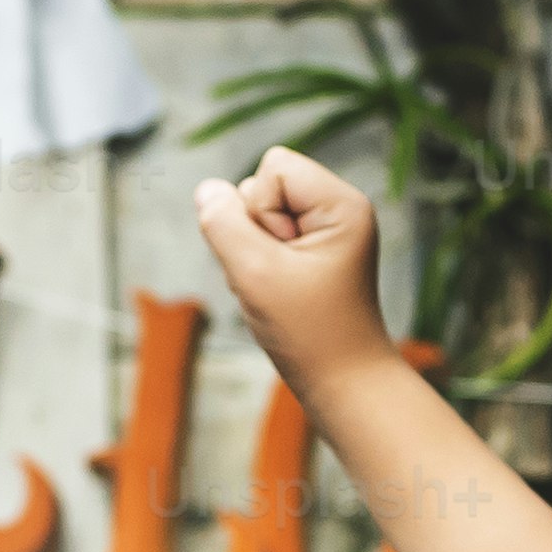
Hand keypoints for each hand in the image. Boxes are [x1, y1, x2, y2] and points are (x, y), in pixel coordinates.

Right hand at [195, 146, 396, 384]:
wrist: (344, 384)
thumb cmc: (310, 333)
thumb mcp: (256, 275)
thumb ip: (223, 224)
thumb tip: (207, 189)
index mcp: (342, 204)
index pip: (275, 166)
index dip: (259, 209)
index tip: (282, 258)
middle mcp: (338, 210)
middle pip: (263, 185)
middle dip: (254, 232)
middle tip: (280, 279)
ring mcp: (325, 232)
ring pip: (257, 215)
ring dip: (253, 253)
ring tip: (279, 290)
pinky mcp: (312, 253)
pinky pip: (263, 239)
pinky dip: (259, 266)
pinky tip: (278, 295)